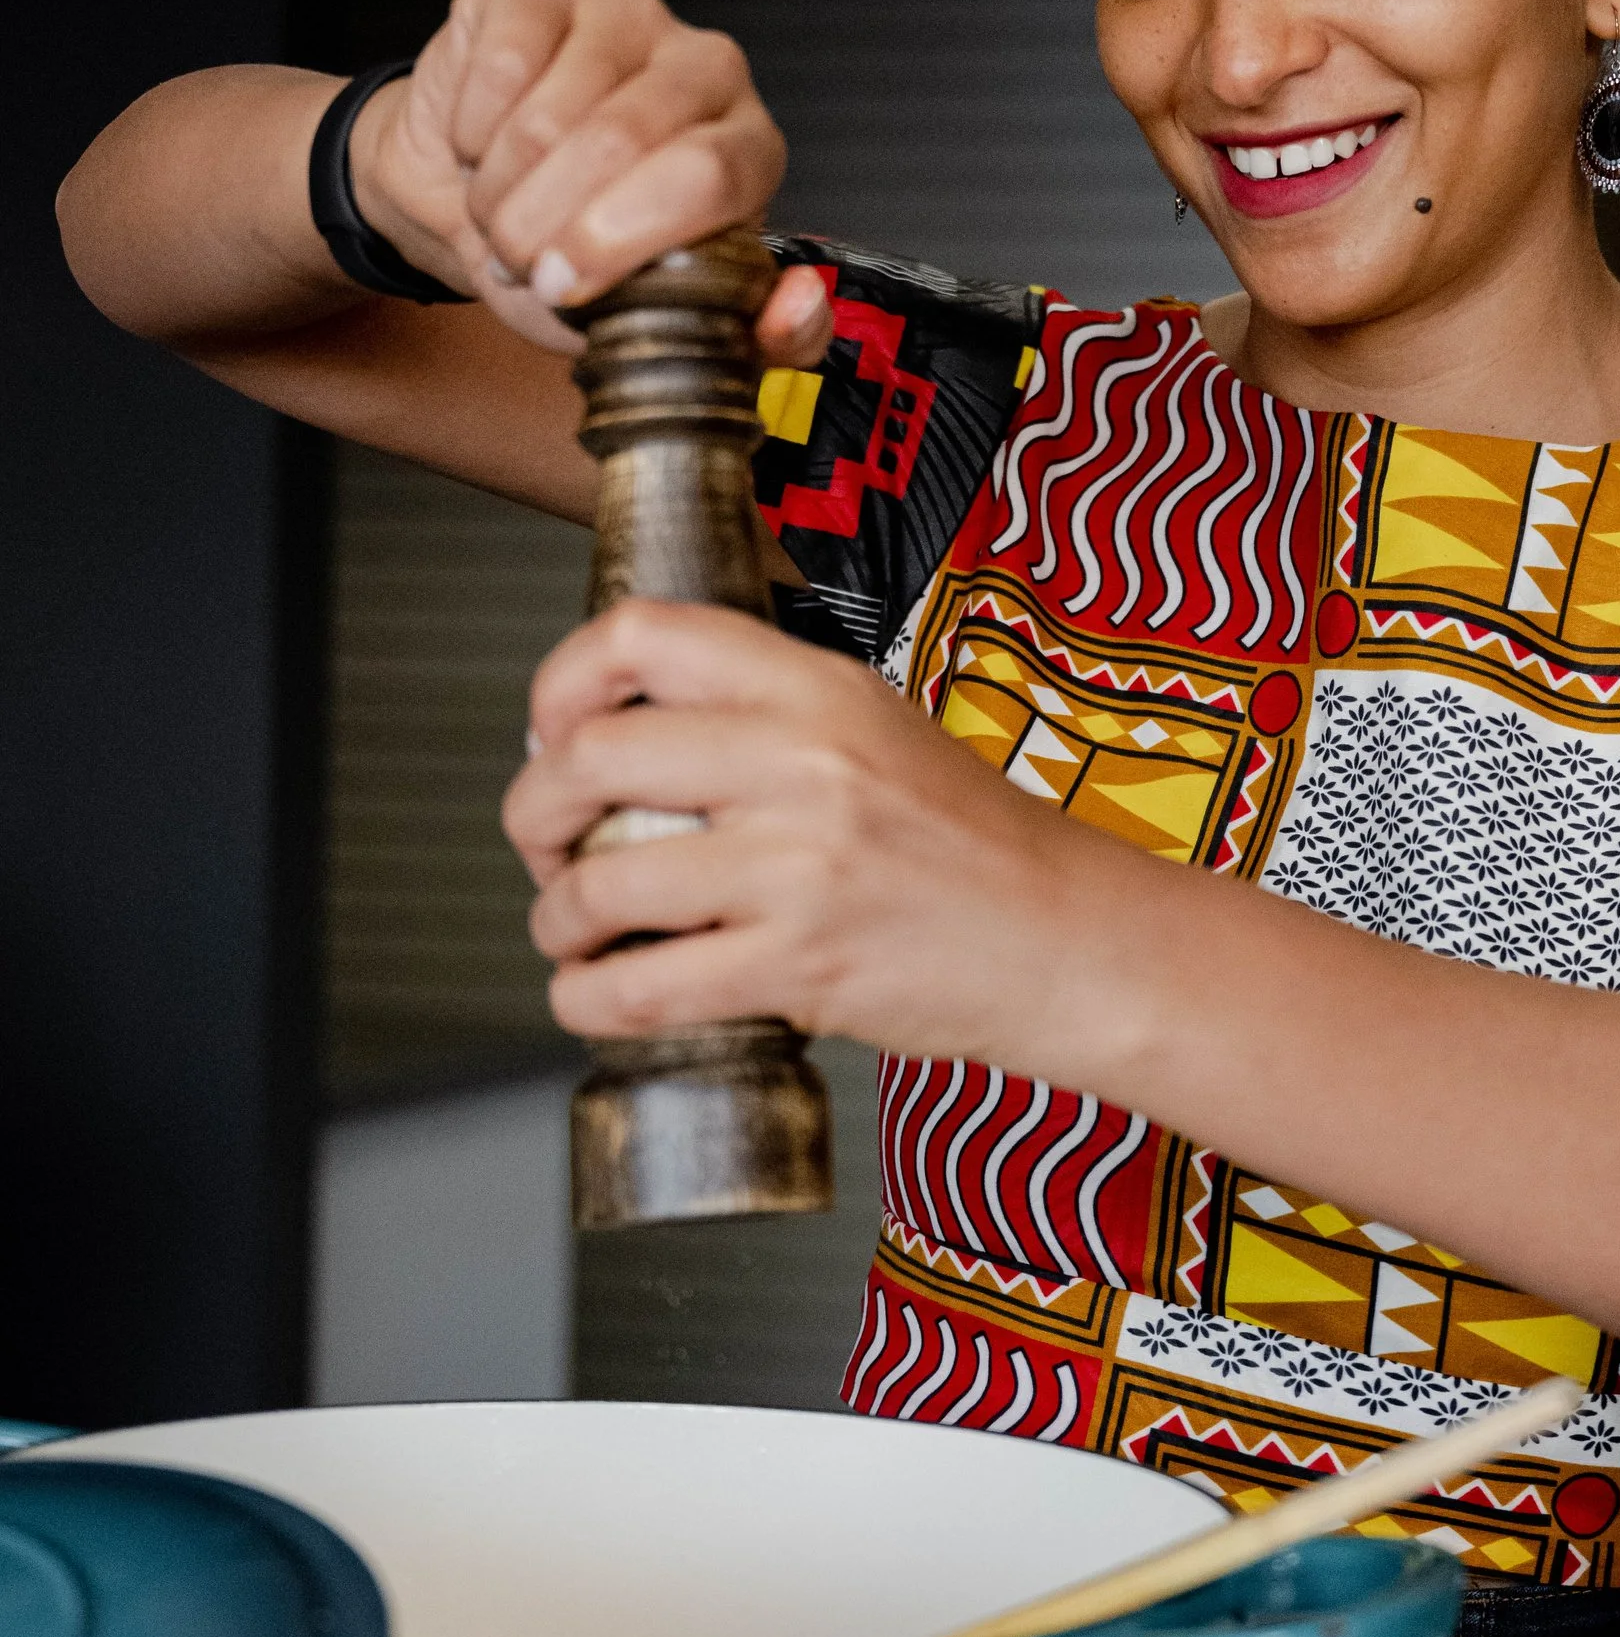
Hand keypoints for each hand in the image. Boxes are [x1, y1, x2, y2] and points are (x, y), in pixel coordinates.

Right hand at [353, 0, 832, 362]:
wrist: (475, 189)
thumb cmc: (577, 251)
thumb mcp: (662, 320)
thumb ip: (755, 336)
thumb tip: (799, 307)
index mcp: (751, 147)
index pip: (712, 175)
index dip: (623, 237)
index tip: (563, 285)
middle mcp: (705, 65)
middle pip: (622, 142)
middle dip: (544, 227)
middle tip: (518, 263)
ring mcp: (627, 14)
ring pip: (547, 114)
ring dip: (498, 192)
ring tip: (498, 214)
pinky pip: (500, 65)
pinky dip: (469, 134)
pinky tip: (477, 149)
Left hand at [505, 602, 1109, 1066]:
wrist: (1070, 940)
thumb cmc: (975, 848)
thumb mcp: (877, 729)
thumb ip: (767, 715)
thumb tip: (625, 736)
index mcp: (815, 687)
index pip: (638, 635)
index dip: (560, 684)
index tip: (551, 733)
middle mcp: (802, 760)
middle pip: (588, 758)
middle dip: (532, 813)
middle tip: (546, 846)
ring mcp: (799, 864)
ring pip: (597, 884)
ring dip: (557, 920)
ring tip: (576, 934)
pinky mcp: (801, 962)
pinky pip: (640, 987)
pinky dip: (588, 1002)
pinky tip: (599, 998)